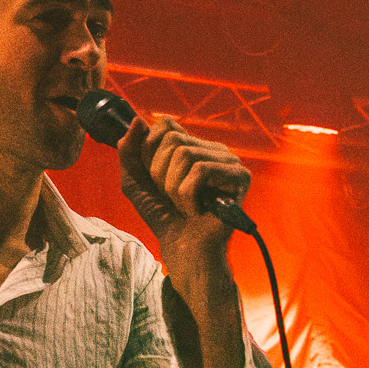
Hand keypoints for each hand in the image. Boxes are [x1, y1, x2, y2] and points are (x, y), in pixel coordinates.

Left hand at [117, 114, 250, 263]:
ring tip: (183, 204)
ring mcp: (228, 161)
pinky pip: (201, 170)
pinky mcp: (239, 176)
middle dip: (159, 173)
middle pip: (172, 139)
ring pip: (185, 154)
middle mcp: (212, 149)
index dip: (150, 151)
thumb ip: (129, 150)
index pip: (166, 125)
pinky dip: (188, 195)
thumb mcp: (134, 180)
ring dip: (173, 187)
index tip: (154, 178)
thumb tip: (137, 120)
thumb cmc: (162, 214)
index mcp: (192, 145)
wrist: (182, 247)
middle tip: (170, 196)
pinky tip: (196, 210)